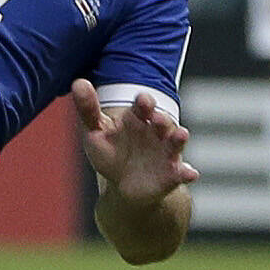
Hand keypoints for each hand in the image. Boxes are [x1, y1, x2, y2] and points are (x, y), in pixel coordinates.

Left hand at [71, 80, 195, 203]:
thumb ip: (88, 109)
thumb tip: (78, 82)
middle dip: (162, 119)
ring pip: (176, 143)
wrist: (124, 187)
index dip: (144, 103)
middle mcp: (156, 133)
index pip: (143, 107)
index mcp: (138, 119)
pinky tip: (191, 174)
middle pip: (162, 122)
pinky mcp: (172, 174)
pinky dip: (187, 173)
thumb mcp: (96, 132)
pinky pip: (183, 173)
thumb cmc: (111, 153)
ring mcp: (166, 153)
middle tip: (158, 118)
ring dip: (179, 138)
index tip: (142, 100)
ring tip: (182, 135)